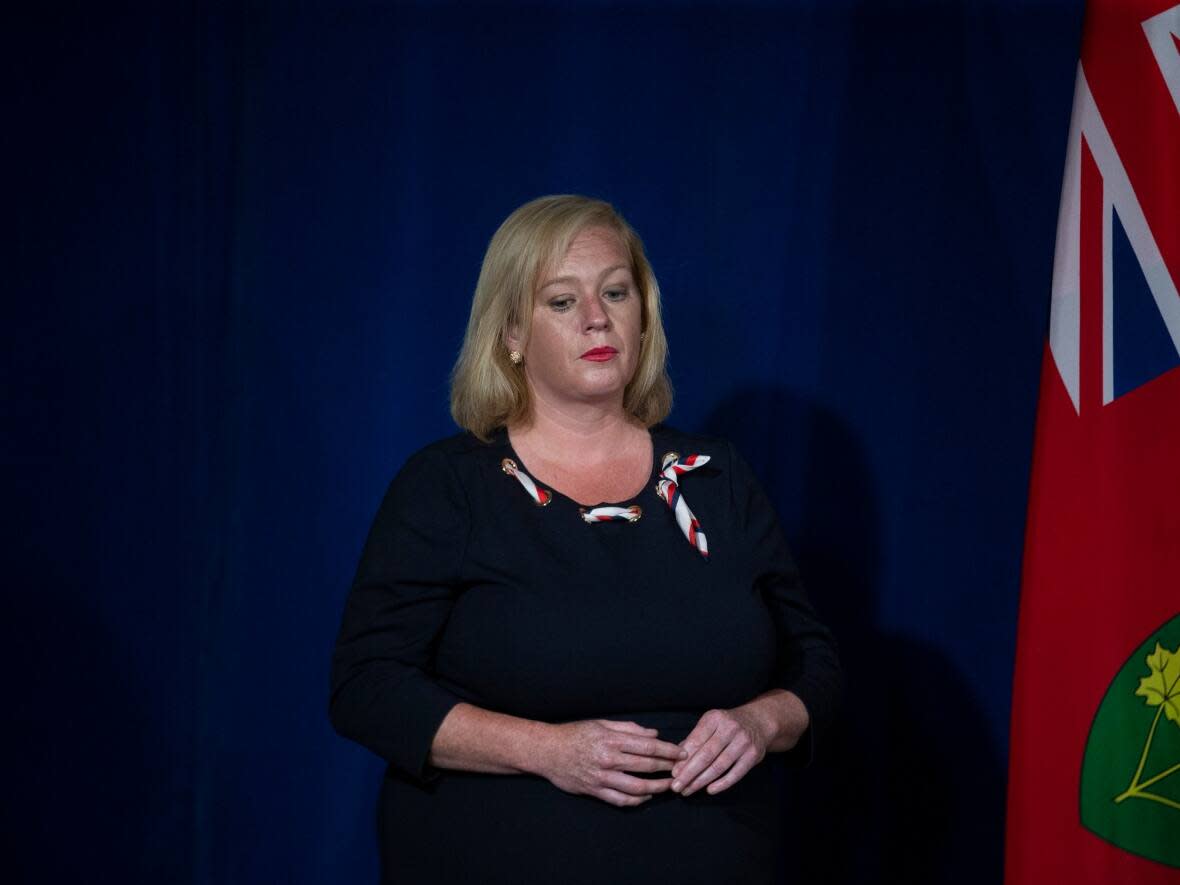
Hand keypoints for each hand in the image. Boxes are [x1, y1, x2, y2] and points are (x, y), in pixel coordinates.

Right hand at [536, 719, 686, 807]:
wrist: (547, 751)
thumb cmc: (574, 733)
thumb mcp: (601, 724)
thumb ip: (629, 729)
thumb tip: (653, 734)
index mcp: (611, 739)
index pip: (647, 745)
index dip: (667, 750)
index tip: (681, 753)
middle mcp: (608, 759)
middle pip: (646, 765)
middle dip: (667, 768)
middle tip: (681, 769)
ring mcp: (602, 777)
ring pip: (636, 786)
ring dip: (656, 787)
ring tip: (668, 786)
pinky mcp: (595, 791)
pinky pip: (620, 800)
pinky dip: (637, 800)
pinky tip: (646, 796)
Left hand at [670, 706, 772, 796]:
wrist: (758, 722)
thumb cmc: (727, 725)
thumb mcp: (710, 724)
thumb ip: (694, 740)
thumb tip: (676, 761)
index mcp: (714, 718)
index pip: (696, 741)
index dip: (683, 759)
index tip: (673, 773)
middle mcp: (730, 728)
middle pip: (706, 755)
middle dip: (689, 773)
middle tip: (677, 786)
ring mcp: (743, 742)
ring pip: (719, 766)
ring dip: (701, 781)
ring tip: (689, 790)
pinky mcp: (753, 755)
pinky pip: (735, 773)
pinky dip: (722, 784)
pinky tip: (709, 790)